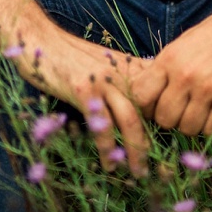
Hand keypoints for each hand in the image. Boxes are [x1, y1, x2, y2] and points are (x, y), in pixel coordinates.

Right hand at [14, 20, 152, 174]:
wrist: (40, 39)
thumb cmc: (71, 57)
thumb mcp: (105, 64)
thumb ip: (125, 81)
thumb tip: (144, 110)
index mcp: (131, 66)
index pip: (160, 95)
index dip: (167, 121)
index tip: (171, 146)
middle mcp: (122, 72)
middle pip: (150, 110)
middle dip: (157, 141)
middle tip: (161, 167)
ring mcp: (103, 80)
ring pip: (131, 120)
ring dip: (136, 150)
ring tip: (138, 172)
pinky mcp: (83, 90)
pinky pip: (101, 125)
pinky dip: (108, 148)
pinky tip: (108, 164)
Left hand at [131, 0, 211, 136]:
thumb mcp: (183, 43)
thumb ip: (165, 69)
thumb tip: (147, 96)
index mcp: (169, 59)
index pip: (140, 96)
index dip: (145, 106)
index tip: (153, 105)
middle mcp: (186, 76)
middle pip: (164, 119)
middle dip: (169, 118)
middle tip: (178, 110)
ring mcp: (209, 90)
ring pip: (186, 128)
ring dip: (190, 124)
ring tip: (196, 111)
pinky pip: (211, 130)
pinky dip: (210, 126)